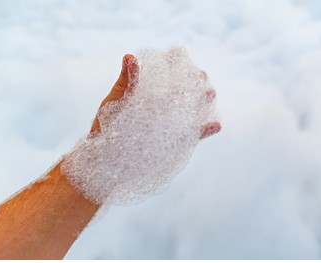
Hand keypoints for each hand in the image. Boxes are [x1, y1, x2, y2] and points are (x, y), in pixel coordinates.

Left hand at [90, 54, 220, 137]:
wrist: (106, 151)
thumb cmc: (108, 123)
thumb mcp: (116, 99)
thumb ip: (126, 81)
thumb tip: (129, 56)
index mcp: (153, 91)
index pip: (170, 72)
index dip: (177, 61)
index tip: (178, 53)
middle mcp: (166, 105)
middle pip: (188, 88)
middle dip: (196, 79)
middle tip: (199, 74)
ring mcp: (173, 122)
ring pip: (196, 109)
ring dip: (205, 100)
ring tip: (210, 93)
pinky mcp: (177, 141)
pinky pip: (194, 135)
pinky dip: (206, 130)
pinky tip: (215, 125)